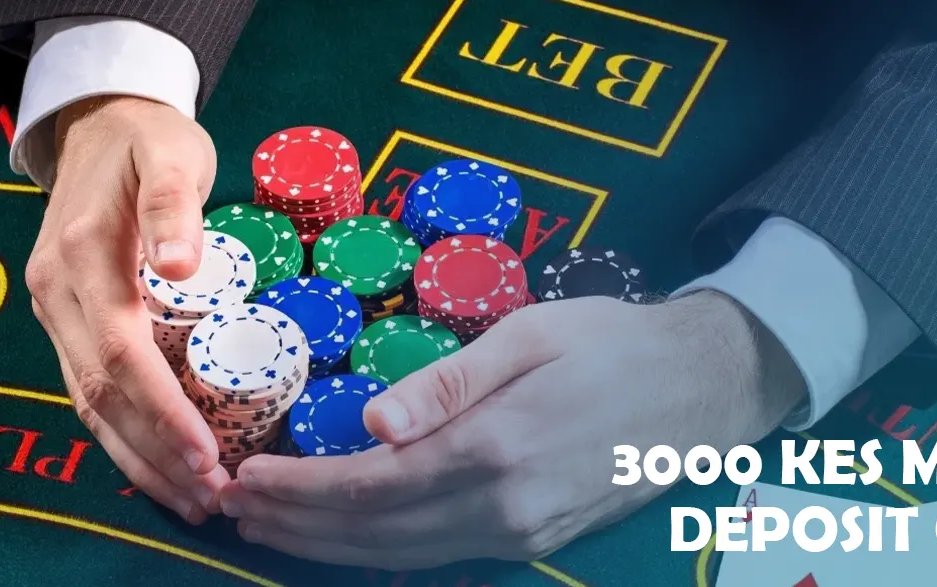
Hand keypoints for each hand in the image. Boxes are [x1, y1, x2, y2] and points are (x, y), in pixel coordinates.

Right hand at [27, 95, 224, 522]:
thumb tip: (181, 264)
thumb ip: (172, 204)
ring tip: (187, 498)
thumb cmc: (146, 137)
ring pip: (86, 400)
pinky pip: (85, 386)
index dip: (163, 411)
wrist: (95, 121)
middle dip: (154, 453)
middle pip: (100, 393)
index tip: (206, 453)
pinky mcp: (61, 316)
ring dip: (135, 456)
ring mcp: (52, 308)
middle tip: (207, 497)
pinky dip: (119, 431)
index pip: (122, 354)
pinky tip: (154, 462)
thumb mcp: (169, 152)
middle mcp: (56, 291)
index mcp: (82, 256)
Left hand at [217, 293, 807, 568]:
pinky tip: (341, 536)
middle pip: (372, 535)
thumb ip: (446, 382)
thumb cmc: (614, 344)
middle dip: (293, 525)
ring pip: (400, 558)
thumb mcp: (528, 336)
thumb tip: (370, 425)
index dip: (298, 488)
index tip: (243, 476)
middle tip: (229, 509)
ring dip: (324, 546)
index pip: (368, 486)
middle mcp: (502, 508)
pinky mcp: (534, 540)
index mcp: (494, 449)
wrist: (707, 388)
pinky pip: (436, 556)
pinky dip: (376, 551)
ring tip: (266, 526)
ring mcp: (521, 534)